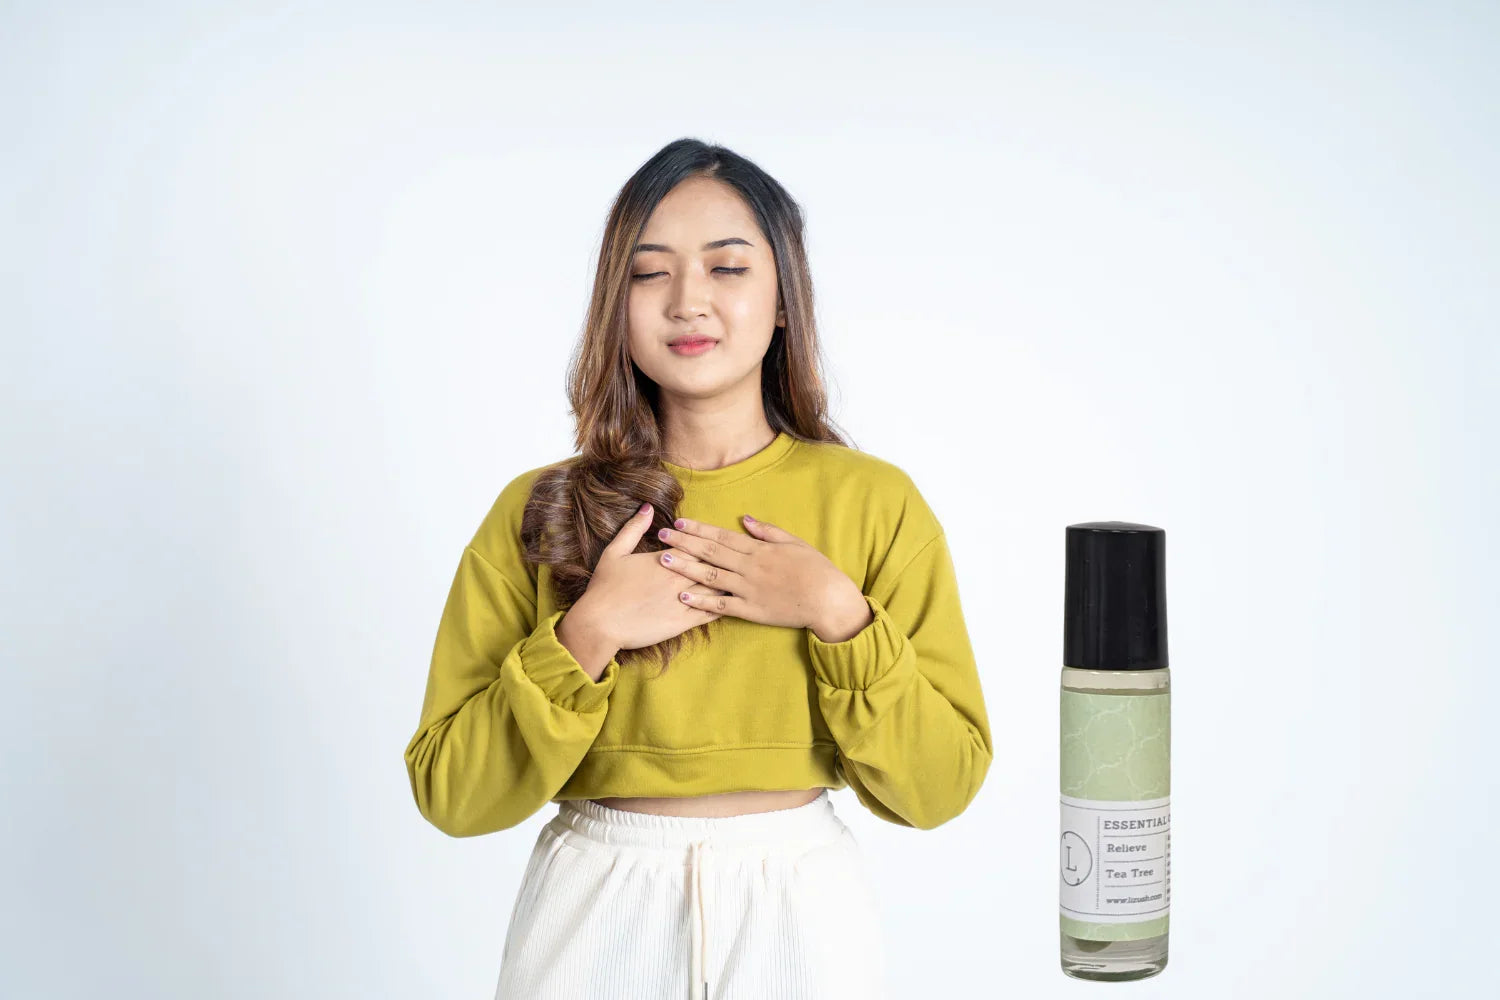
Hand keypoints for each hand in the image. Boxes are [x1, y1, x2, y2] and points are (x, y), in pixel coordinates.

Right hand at [573, 502, 729, 652]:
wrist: (599, 624)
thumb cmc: (604, 588)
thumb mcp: (615, 552)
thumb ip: (633, 528)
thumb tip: (647, 507)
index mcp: (665, 559)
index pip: (698, 544)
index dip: (710, 541)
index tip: (719, 540)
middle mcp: (678, 578)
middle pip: (712, 564)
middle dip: (725, 559)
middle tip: (739, 556)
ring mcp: (682, 601)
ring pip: (716, 587)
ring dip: (728, 582)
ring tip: (740, 577)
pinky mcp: (682, 623)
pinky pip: (711, 613)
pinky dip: (724, 606)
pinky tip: (733, 602)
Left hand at [653, 513, 871, 638]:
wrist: (828, 600)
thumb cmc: (816, 569)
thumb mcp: (794, 542)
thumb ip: (768, 531)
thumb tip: (745, 519)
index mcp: (759, 549)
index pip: (722, 536)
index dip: (699, 529)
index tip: (680, 522)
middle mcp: (750, 567)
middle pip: (711, 552)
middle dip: (685, 542)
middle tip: (663, 535)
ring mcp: (749, 589)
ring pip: (711, 576)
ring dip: (686, 568)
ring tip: (665, 560)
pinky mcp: (751, 610)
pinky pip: (722, 605)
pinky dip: (702, 601)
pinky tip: (683, 596)